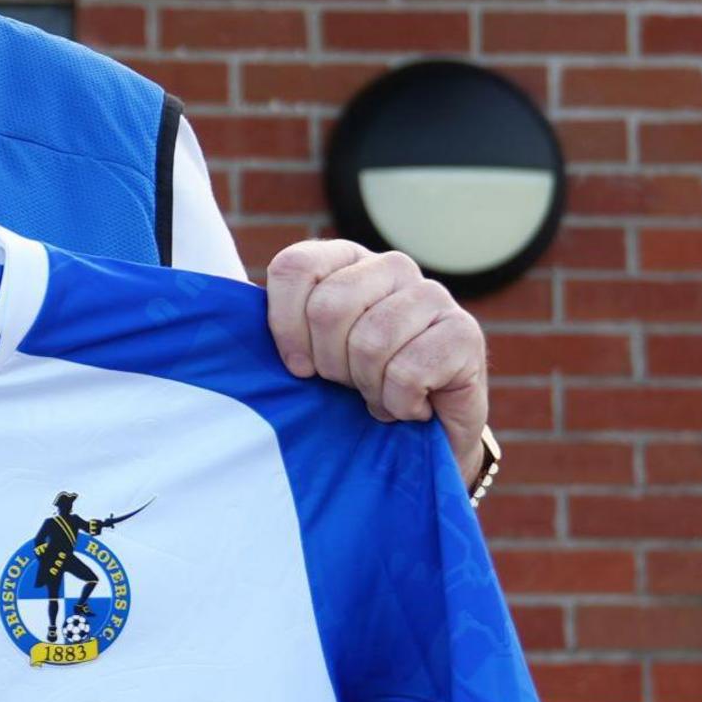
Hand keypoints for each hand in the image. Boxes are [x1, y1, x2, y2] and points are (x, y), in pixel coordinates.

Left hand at [263, 238, 489, 482]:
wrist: (423, 439)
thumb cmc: (357, 392)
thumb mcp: (312, 357)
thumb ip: (284, 329)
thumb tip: (235, 314)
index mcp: (347, 261)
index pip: (295, 267)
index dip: (286, 326)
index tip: (296, 368)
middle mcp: (391, 267)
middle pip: (330, 307)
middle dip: (331, 365)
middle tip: (348, 386)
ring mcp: (433, 295)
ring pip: (371, 341)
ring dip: (368, 388)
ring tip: (380, 396)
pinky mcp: (466, 333)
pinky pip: (408, 370)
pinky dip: (400, 403)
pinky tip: (411, 405)